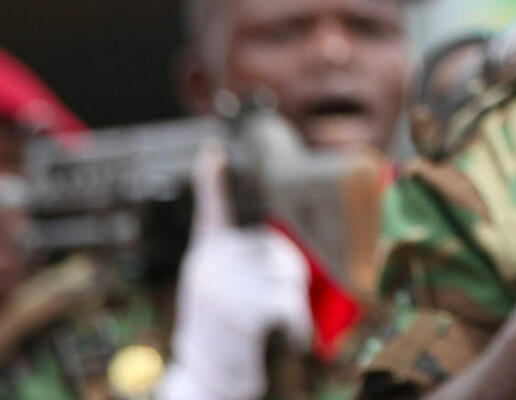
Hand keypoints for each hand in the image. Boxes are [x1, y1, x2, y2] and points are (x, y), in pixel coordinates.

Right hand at [158, 144, 311, 399]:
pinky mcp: (242, 313)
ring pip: (287, 276)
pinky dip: (299, 323)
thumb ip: (237, 254)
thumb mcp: (215, 284)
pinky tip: (295, 333)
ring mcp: (223, 288)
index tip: (212, 151)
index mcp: (207, 255)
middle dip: (289, 274)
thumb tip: (264, 232)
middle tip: (277, 303)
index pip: (212, 211)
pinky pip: (288, 305)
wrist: (206, 375)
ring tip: (276, 323)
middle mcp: (210, 265)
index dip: (213, 182)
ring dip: (294, 301)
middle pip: (277, 249)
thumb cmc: (220, 328)